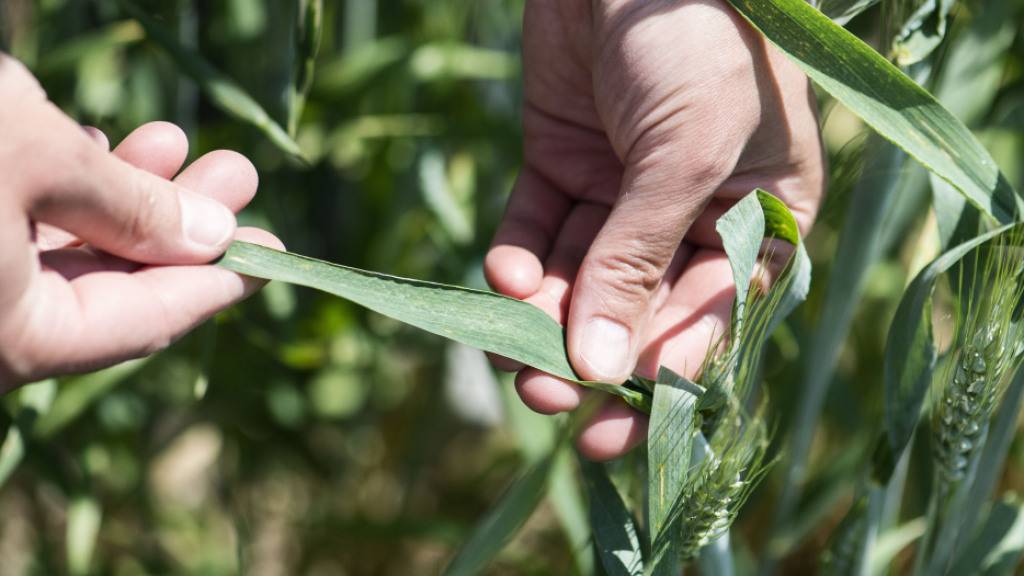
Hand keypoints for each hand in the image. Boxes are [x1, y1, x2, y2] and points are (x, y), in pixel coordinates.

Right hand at [0, 55, 282, 390]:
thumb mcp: (40, 162)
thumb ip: (134, 207)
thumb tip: (215, 234)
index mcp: (12, 340)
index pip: (143, 322)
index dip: (217, 285)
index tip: (274, 255)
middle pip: (108, 284)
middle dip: (177, 221)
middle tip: (237, 173)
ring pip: (63, 249)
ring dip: (124, 192)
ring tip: (177, 139)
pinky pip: (16, 226)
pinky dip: (63, 188)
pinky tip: (94, 144)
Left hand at [485, 1, 824, 459]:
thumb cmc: (695, 39)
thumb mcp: (684, 151)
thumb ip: (640, 259)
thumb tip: (601, 368)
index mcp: (757, 219)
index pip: (709, 320)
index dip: (659, 379)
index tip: (608, 431)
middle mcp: (689, 215)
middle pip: (635, 310)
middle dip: (588, 354)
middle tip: (542, 392)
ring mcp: (622, 193)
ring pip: (579, 281)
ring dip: (541, 317)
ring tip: (506, 339)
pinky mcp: (562, 165)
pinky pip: (538, 232)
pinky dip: (517, 260)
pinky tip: (502, 273)